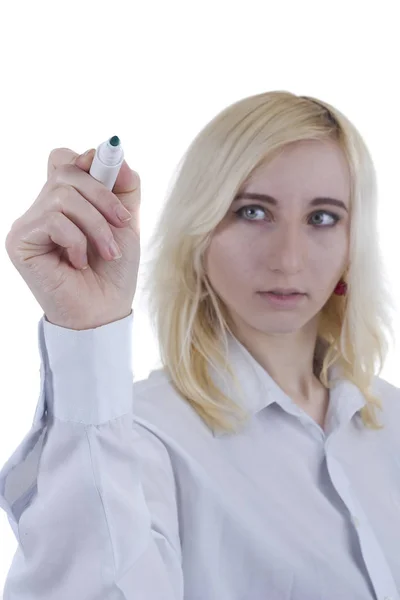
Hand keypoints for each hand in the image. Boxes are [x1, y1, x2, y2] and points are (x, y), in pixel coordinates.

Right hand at [5, 147, 140, 329]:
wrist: (104, 311)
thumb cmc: (113, 271)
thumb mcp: (125, 223)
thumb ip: (122, 187)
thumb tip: (114, 153)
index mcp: (65, 200)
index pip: (64, 159)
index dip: (88, 160)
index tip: (114, 174)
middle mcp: (43, 207)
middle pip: (66, 169)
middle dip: (103, 196)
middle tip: (122, 223)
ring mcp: (29, 223)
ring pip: (62, 195)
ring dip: (95, 224)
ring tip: (107, 252)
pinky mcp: (20, 241)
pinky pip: (53, 220)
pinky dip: (77, 240)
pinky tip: (79, 262)